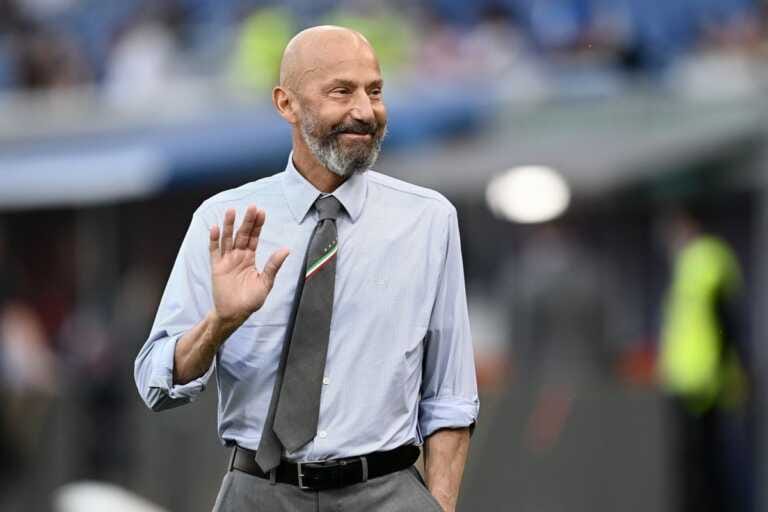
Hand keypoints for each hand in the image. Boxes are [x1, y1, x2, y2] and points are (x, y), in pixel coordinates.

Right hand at [209, 206, 289, 325]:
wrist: (234, 314)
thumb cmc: (251, 300)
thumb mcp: (266, 282)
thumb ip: (273, 265)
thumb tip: (286, 249)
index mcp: (250, 258)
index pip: (254, 237)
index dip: (257, 225)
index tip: (261, 212)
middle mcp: (238, 256)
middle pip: (242, 234)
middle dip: (247, 221)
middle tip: (251, 207)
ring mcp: (227, 260)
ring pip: (227, 239)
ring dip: (228, 225)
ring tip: (231, 211)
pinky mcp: (217, 267)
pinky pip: (214, 251)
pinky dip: (213, 240)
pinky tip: (214, 228)